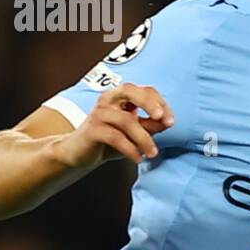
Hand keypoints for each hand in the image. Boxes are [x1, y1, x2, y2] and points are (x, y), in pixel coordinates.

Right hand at [52, 84, 175, 167]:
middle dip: (149, 103)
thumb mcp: (136, 132)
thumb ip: (151, 125)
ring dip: (144, 138)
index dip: (160, 103)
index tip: (170, 121)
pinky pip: (115, 137)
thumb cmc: (110, 140)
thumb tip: (167, 122)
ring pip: (126, 121)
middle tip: (162, 119)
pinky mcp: (91, 130)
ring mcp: (98, 113)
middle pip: (130, 90)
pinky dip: (130, 148)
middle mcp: (108, 100)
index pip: (144, 90)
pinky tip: (138, 158)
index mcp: (121, 97)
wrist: (78, 153)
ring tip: (153, 153)